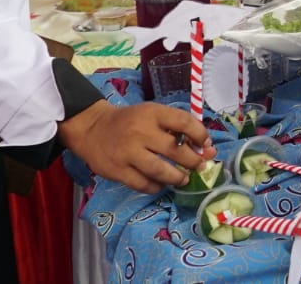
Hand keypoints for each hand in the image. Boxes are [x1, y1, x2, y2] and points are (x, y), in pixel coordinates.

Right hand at [57, 101, 214, 192]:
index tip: (206, 144)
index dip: (200, 135)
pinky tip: (161, 184)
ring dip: (177, 178)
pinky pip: (143, 184)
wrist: (93, 128)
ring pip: (160, 171)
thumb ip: (177, 128)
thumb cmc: (130, 122)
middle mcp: (140, 132)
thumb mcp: (152, 115)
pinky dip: (157, 187)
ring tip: (183, 179)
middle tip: (199, 166)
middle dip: (193, 161)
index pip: (184, 122)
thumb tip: (207, 148)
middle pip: (175, 150)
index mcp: (152, 113)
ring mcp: (128, 153)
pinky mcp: (117, 170)